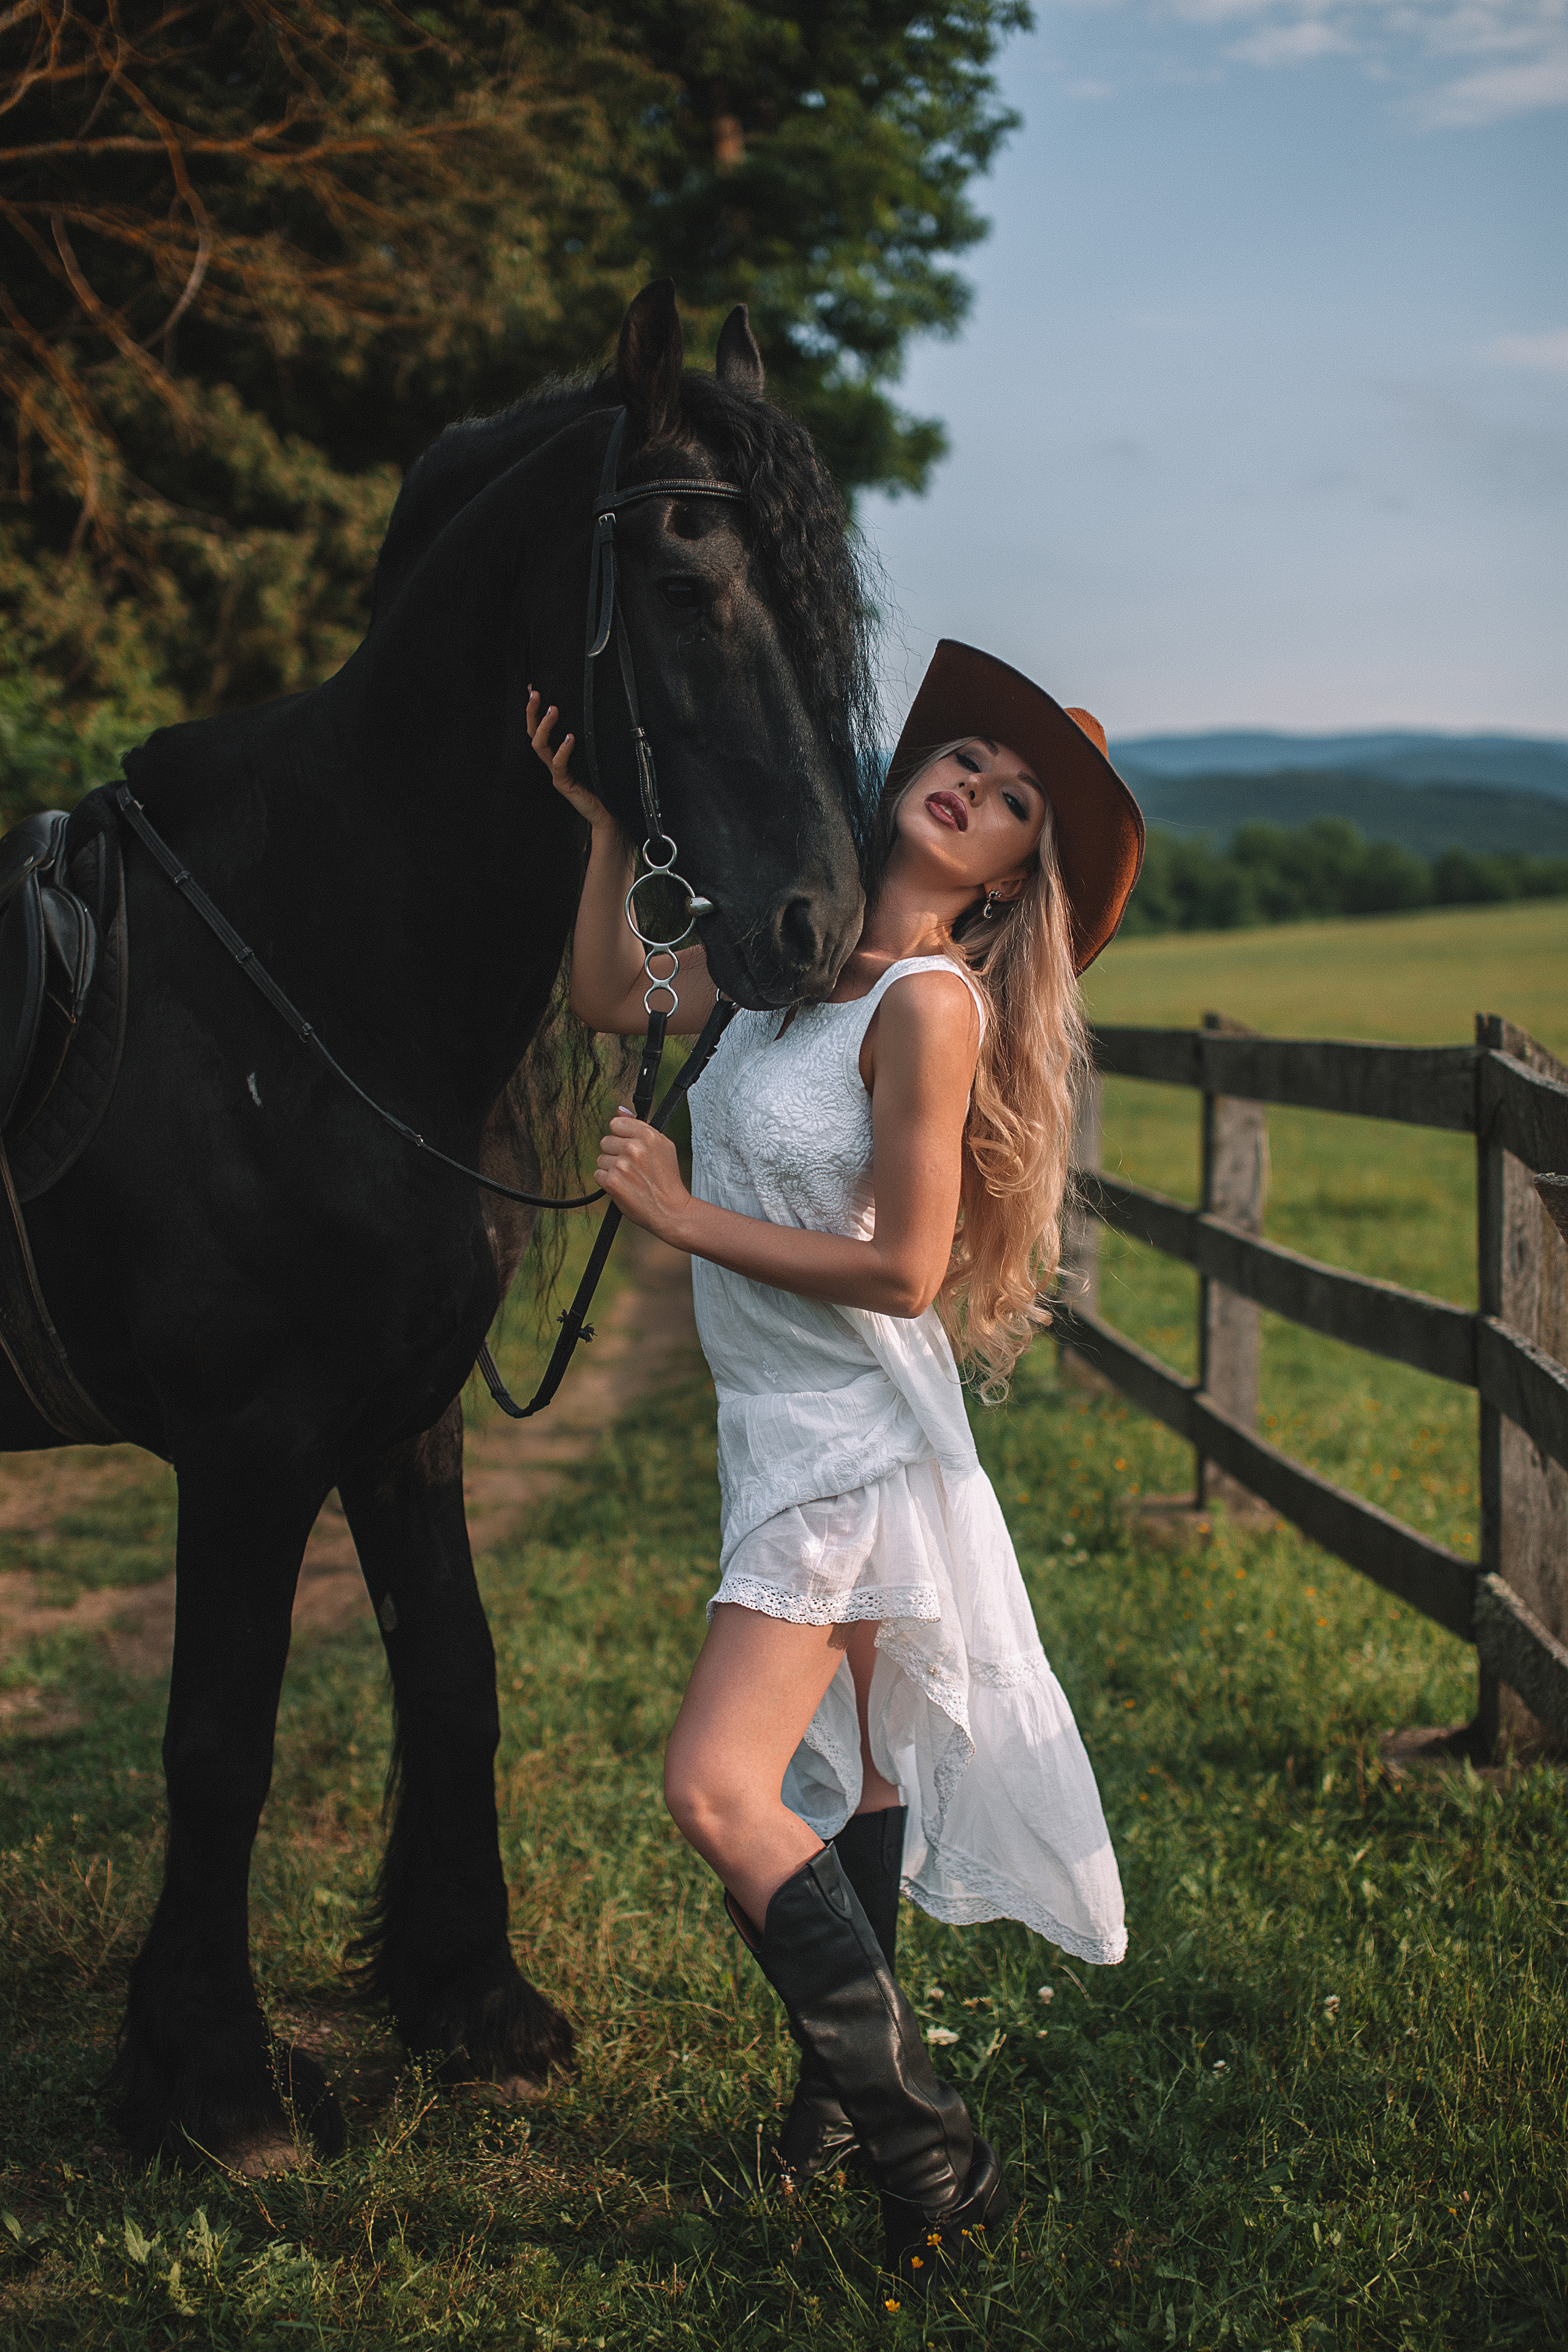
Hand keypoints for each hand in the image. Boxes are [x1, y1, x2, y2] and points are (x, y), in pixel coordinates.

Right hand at [529, 687, 610, 827]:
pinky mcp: (564, 783)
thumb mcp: (594, 752)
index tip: (533, 687)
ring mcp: (556, 772)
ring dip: (546, 726)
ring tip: (553, 710)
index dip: (534, 709)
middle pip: (533, 733)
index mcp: (556, 751)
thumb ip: (589, 735)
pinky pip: (559, 764)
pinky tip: (570, 738)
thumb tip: (595, 709)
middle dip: (532, 712)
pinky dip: (563, 749)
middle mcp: (552, 760)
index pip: (539, 726)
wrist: (607, 810)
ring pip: (540, 746)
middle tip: (537, 694)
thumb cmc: (602, 780)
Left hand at [595, 1110, 690, 1239]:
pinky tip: (624, 1187)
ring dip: (611, 1169)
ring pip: (601, 1159)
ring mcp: (622, 1164)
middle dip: (615, 1154)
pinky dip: (608, 1182)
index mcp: (648, 1135)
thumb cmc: (667, 1178)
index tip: (630, 1148)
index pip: (616, 1124)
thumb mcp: (662, 1146)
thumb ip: (639, 1126)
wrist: (670, 1210)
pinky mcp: (612, 1181)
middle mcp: (634, 1148)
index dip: (621, 1137)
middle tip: (632, 1167)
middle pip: (606, 1141)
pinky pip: (598, 1174)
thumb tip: (619, 1110)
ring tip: (630, 1179)